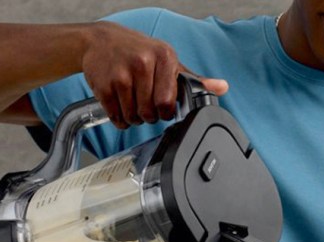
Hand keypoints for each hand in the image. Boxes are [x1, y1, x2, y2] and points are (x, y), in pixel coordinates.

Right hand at [80, 21, 227, 127]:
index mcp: (164, 57)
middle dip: (149, 115)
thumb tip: (222, 88)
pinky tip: (119, 102)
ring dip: (134, 117)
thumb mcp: (167, 61)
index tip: (162, 104)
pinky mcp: (103, 86)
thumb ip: (194, 79)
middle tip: (144, 101)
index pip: (168, 103)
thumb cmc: (138, 52)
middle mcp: (143, 63)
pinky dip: (119, 118)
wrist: (101, 41)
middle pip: (151, 113)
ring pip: (133, 117)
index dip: (166, 110)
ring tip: (132, 100)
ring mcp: (121, 74)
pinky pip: (117, 117)